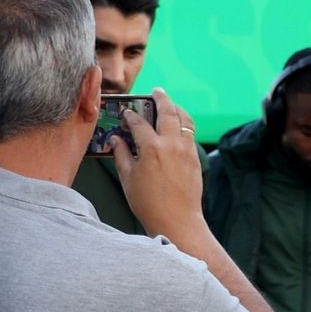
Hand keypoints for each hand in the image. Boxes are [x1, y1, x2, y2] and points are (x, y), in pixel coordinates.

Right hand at [110, 89, 207, 241]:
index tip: (125, 112)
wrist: (177, 220)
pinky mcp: (195, 158)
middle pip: (168, 112)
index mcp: (152, 148)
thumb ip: (121, 154)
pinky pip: (190, 134)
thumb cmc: (148, 202)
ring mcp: (186, 150)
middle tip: (156, 91)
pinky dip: (184, 124)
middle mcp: (172, 144)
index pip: (139, 123)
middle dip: (161, 99)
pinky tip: (178, 126)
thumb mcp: (127, 177)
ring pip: (185, 120)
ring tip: (170, 103)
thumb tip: (115, 139)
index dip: (130, 116)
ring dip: (177, 109)